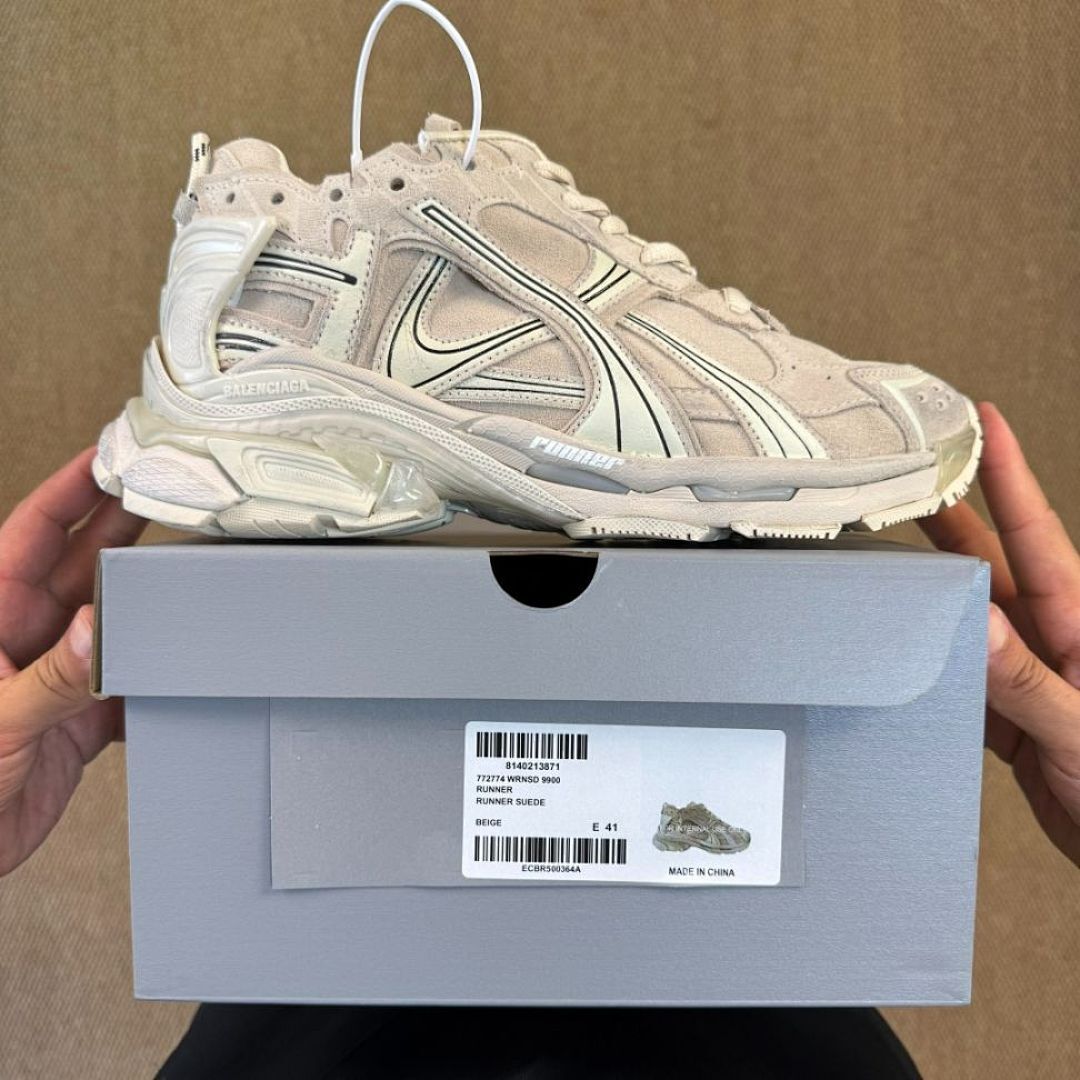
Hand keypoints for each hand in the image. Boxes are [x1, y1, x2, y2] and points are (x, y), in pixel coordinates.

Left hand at [0, 449, 144, 876]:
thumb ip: (50, 677)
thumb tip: (98, 628)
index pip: (35, 533)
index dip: (71, 489)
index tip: (109, 456)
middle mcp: (26, 637)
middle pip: (84, 565)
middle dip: (126, 527)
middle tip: (170, 494)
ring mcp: (56, 677)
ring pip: (114, 619)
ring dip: (149, 598)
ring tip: (193, 567)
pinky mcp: (79, 720)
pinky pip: (128, 681)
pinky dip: (157, 673)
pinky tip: (184, 661)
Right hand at [922, 403, 1079, 866]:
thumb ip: (1027, 678)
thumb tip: (971, 617)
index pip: (1036, 532)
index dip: (1009, 474)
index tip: (983, 421)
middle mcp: (1052, 638)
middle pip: (991, 561)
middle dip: (950, 513)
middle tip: (906, 473)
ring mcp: (1028, 673)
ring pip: (967, 615)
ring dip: (929, 585)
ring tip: (882, 548)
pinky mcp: (1011, 714)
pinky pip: (960, 672)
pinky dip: (927, 656)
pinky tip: (898, 646)